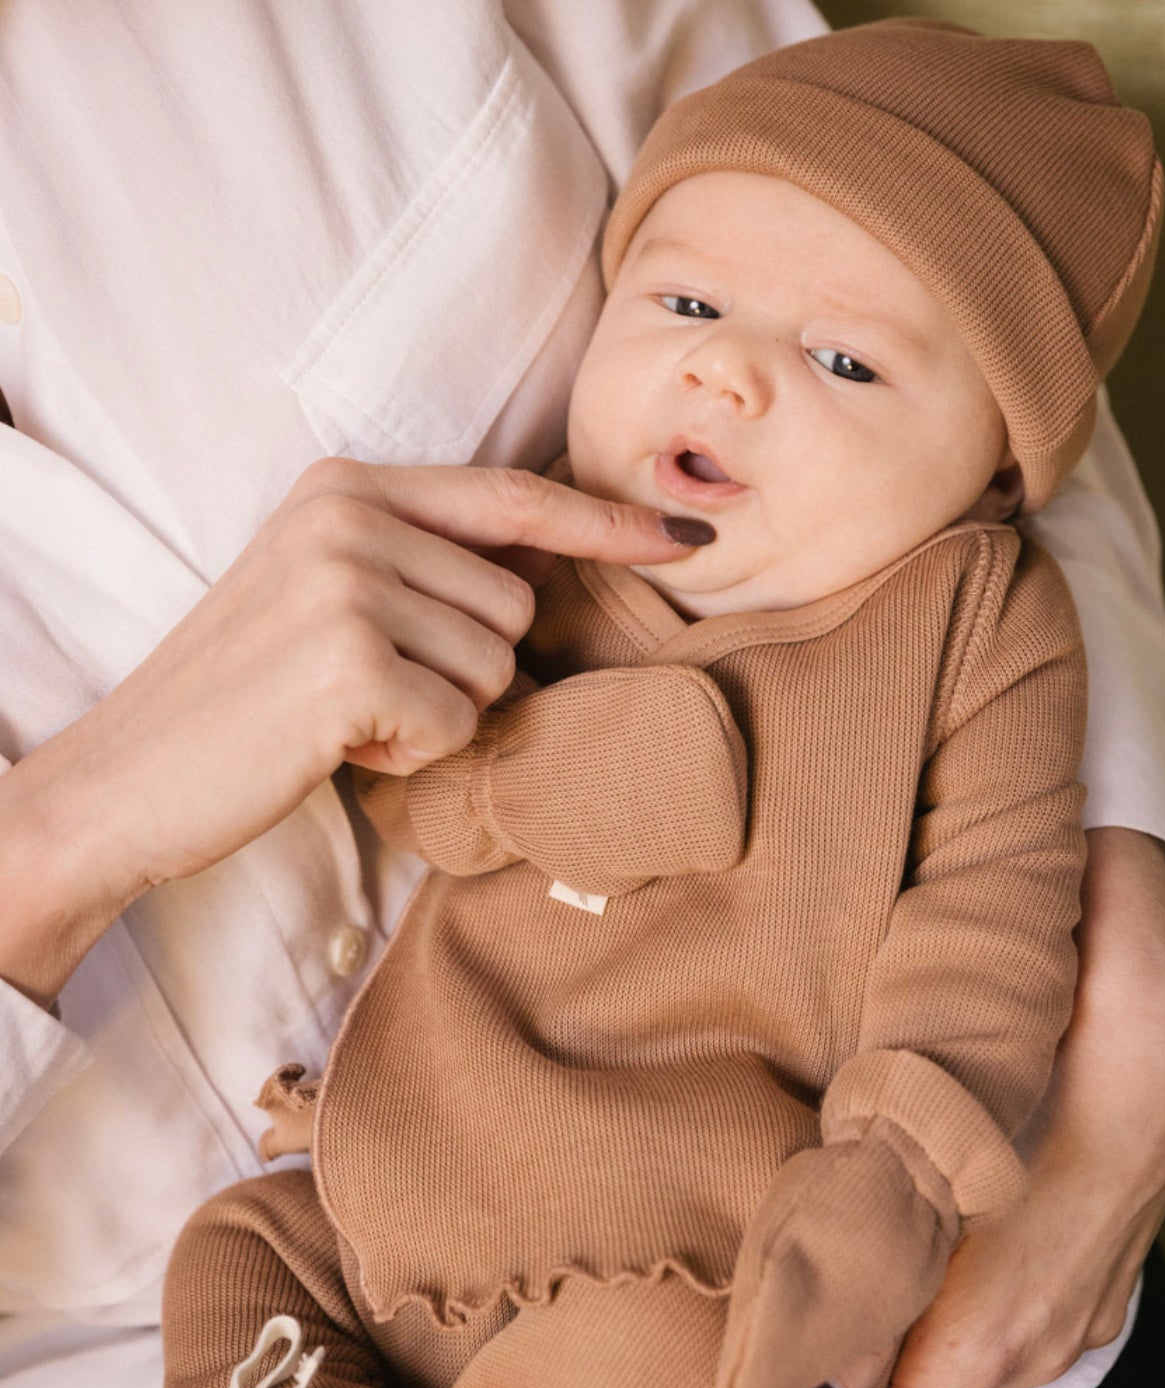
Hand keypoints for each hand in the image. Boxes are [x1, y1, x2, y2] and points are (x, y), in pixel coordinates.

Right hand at [0, 460, 711, 1006]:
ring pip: (498, 667)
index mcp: (346, 485)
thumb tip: (547, 566)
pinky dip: (413, 757)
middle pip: (518, 604)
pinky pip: (461, 724)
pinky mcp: (351, 662)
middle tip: (369, 692)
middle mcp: (350, 516)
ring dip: (440, 714)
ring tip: (349, 716)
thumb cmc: (240, 697)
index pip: (512, 498)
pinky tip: (340, 747)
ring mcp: (349, 583)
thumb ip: (425, 563)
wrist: (130, 776)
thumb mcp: (325, 594)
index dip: (607, 520)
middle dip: (466, 670)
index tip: (685, 534)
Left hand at [715, 827, 1164, 1387]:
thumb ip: (890, 1199)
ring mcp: (1062, 1319)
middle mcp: (1034, 1334)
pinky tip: (858, 1359)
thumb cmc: (1090, 1031)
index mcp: (1001, 1304)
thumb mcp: (978, 1093)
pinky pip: (975, 1366)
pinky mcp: (1074, 1292)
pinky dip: (907, 1383)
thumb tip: (820, 1327)